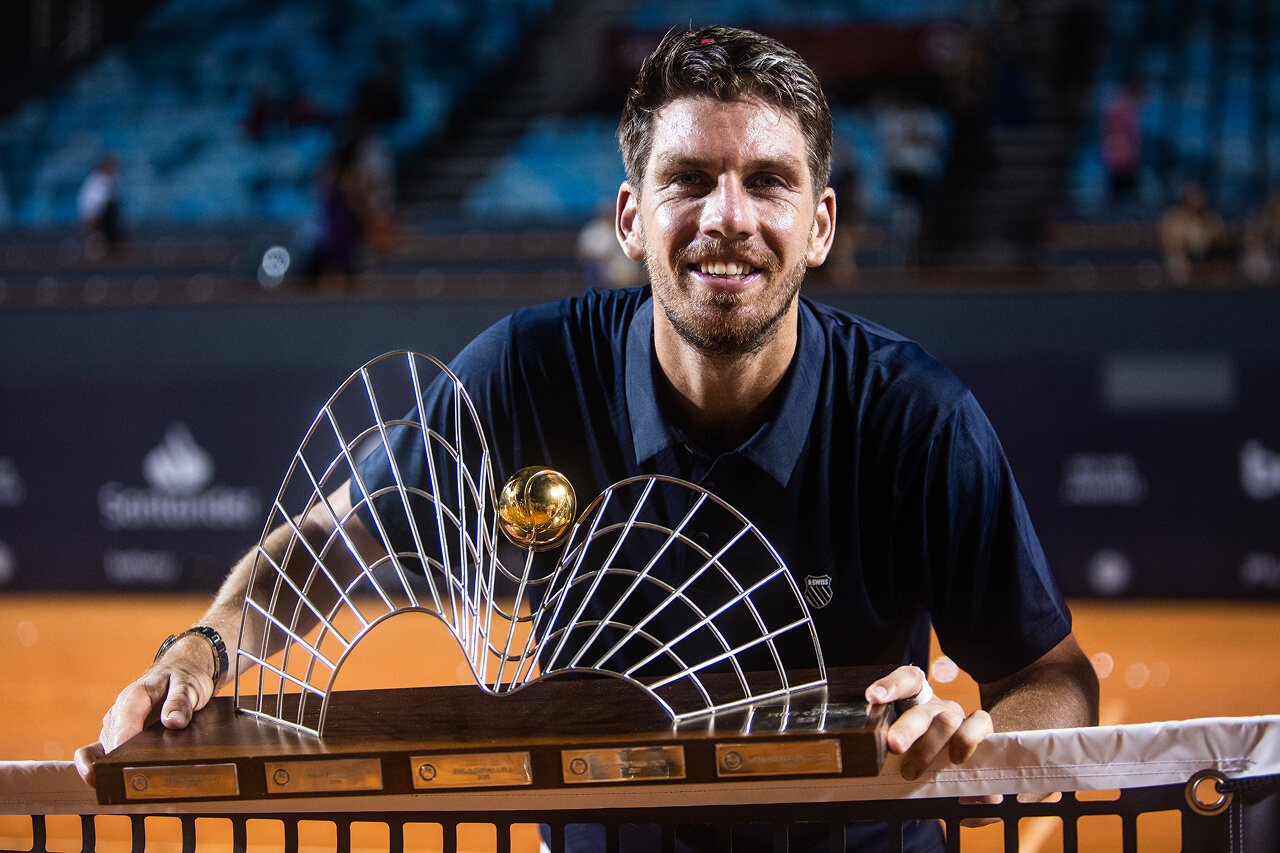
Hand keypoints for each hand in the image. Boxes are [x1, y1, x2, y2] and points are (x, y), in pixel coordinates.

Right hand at [73, 635, 217, 785]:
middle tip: (127, 786)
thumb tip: (173, 721)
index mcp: (133, 698)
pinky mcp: (116, 738)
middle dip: (113, 766)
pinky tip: (113, 783)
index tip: (125, 766)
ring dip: (107, 770)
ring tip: (124, 790)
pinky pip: (97, 754)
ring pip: (99, 753)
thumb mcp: (189, 685)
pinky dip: (100, 768)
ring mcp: (115, 727)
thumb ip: (180, 702)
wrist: (182, 670)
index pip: (121, 728)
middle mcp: (118, 714)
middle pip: (107, 746)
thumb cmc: (183, 677)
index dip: (120, 749)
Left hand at [865, 664, 992, 781]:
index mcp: (916, 699)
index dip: (890, 685)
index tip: (873, 697)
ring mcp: (959, 718)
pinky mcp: (981, 731)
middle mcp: (938, 706)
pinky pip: (979, 727)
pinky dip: (968, 743)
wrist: (956, 757)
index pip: (906, 680)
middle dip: (907, 729)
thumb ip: (886, 737)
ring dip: (929, 747)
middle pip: (922, 711)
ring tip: (912, 771)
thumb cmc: (919, 748)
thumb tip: (865, 749)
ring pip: (948, 723)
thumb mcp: (900, 740)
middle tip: (893, 745)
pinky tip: (956, 760)